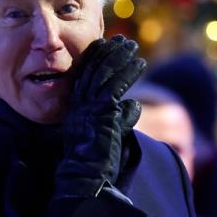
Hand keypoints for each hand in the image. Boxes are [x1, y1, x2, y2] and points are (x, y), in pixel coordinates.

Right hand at [54, 35, 145, 198]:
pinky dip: (128, 72)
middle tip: (121, 39)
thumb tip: (134, 106)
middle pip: (93, 70)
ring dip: (120, 57)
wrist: (87, 177)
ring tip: (132, 46)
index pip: (86, 77)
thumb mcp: (109, 134)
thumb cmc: (97, 163)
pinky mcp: (102, 110)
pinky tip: (139, 63)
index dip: (97, 60)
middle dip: (108, 52)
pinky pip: (116, 85)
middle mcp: (80, 103)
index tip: (106, 46)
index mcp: (77, 108)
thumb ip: (120, 118)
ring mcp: (89, 106)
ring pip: (104, 74)